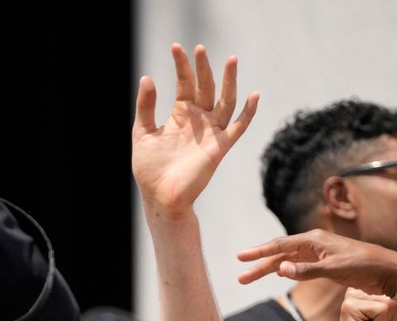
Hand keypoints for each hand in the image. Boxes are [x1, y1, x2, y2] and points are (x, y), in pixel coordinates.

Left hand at [132, 43, 257, 217]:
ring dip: (229, 81)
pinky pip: (238, 128)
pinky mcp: (219, 148)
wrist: (161, 197)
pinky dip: (247, 113)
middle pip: (206, 87)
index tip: (175, 47)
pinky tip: (254, 95)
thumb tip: (147, 77)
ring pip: (225, 101)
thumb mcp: (142, 133)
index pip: (185, 83)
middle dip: (203, 68)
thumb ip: (146, 107)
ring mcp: (211, 133)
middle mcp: (199, 120)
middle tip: (199, 48)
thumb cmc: (150, 170)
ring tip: (230, 59)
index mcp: (181, 115)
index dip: (182, 66)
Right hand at [237, 229, 396, 295]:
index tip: (241, 258)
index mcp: (315, 240)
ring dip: (269, 269)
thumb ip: (306, 270)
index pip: (280, 245)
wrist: (386, 271)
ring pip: (287, 260)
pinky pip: (298, 264)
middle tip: (241, 277)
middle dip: (259, 265)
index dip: (259, 252)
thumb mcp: (334, 269)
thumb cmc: (363, 266)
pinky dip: (286, 269)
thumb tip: (280, 270)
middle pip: (280, 253)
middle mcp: (315, 243)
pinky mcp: (325, 263)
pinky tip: (278, 274)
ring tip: (251, 278)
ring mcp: (319, 253)